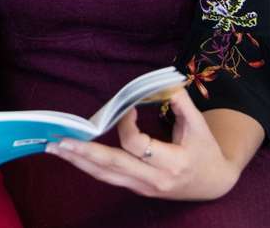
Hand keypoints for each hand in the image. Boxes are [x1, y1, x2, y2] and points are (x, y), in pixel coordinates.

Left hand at [45, 89, 242, 200]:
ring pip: (106, 175)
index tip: (127, 109)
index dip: (126, 125)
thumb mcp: (199, 126)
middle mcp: (155, 179)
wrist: (215, 184)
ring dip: (78, 161)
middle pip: (114, 165)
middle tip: (59, 141)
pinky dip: (88, 166)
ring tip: (54, 148)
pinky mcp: (137, 189)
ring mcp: (144, 188)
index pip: (137, 145)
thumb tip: (164, 81)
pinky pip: (108, 177)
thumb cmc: (206, 151)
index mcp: (172, 163)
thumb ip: (182, 103)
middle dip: (85, 152)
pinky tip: (70, 155)